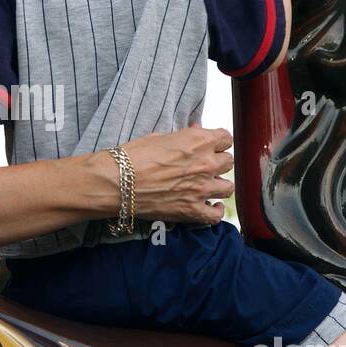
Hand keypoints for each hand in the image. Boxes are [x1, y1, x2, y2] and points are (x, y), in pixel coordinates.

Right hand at [108, 125, 234, 226]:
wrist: (116, 182)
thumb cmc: (133, 156)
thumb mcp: (160, 137)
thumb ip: (184, 136)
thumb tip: (196, 132)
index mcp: (199, 141)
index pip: (225, 138)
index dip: (218, 141)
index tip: (212, 145)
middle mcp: (205, 164)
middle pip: (228, 161)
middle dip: (218, 161)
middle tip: (206, 165)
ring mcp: (201, 189)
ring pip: (227, 187)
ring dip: (219, 185)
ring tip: (209, 185)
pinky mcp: (192, 210)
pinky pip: (216, 214)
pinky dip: (215, 210)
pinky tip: (211, 206)